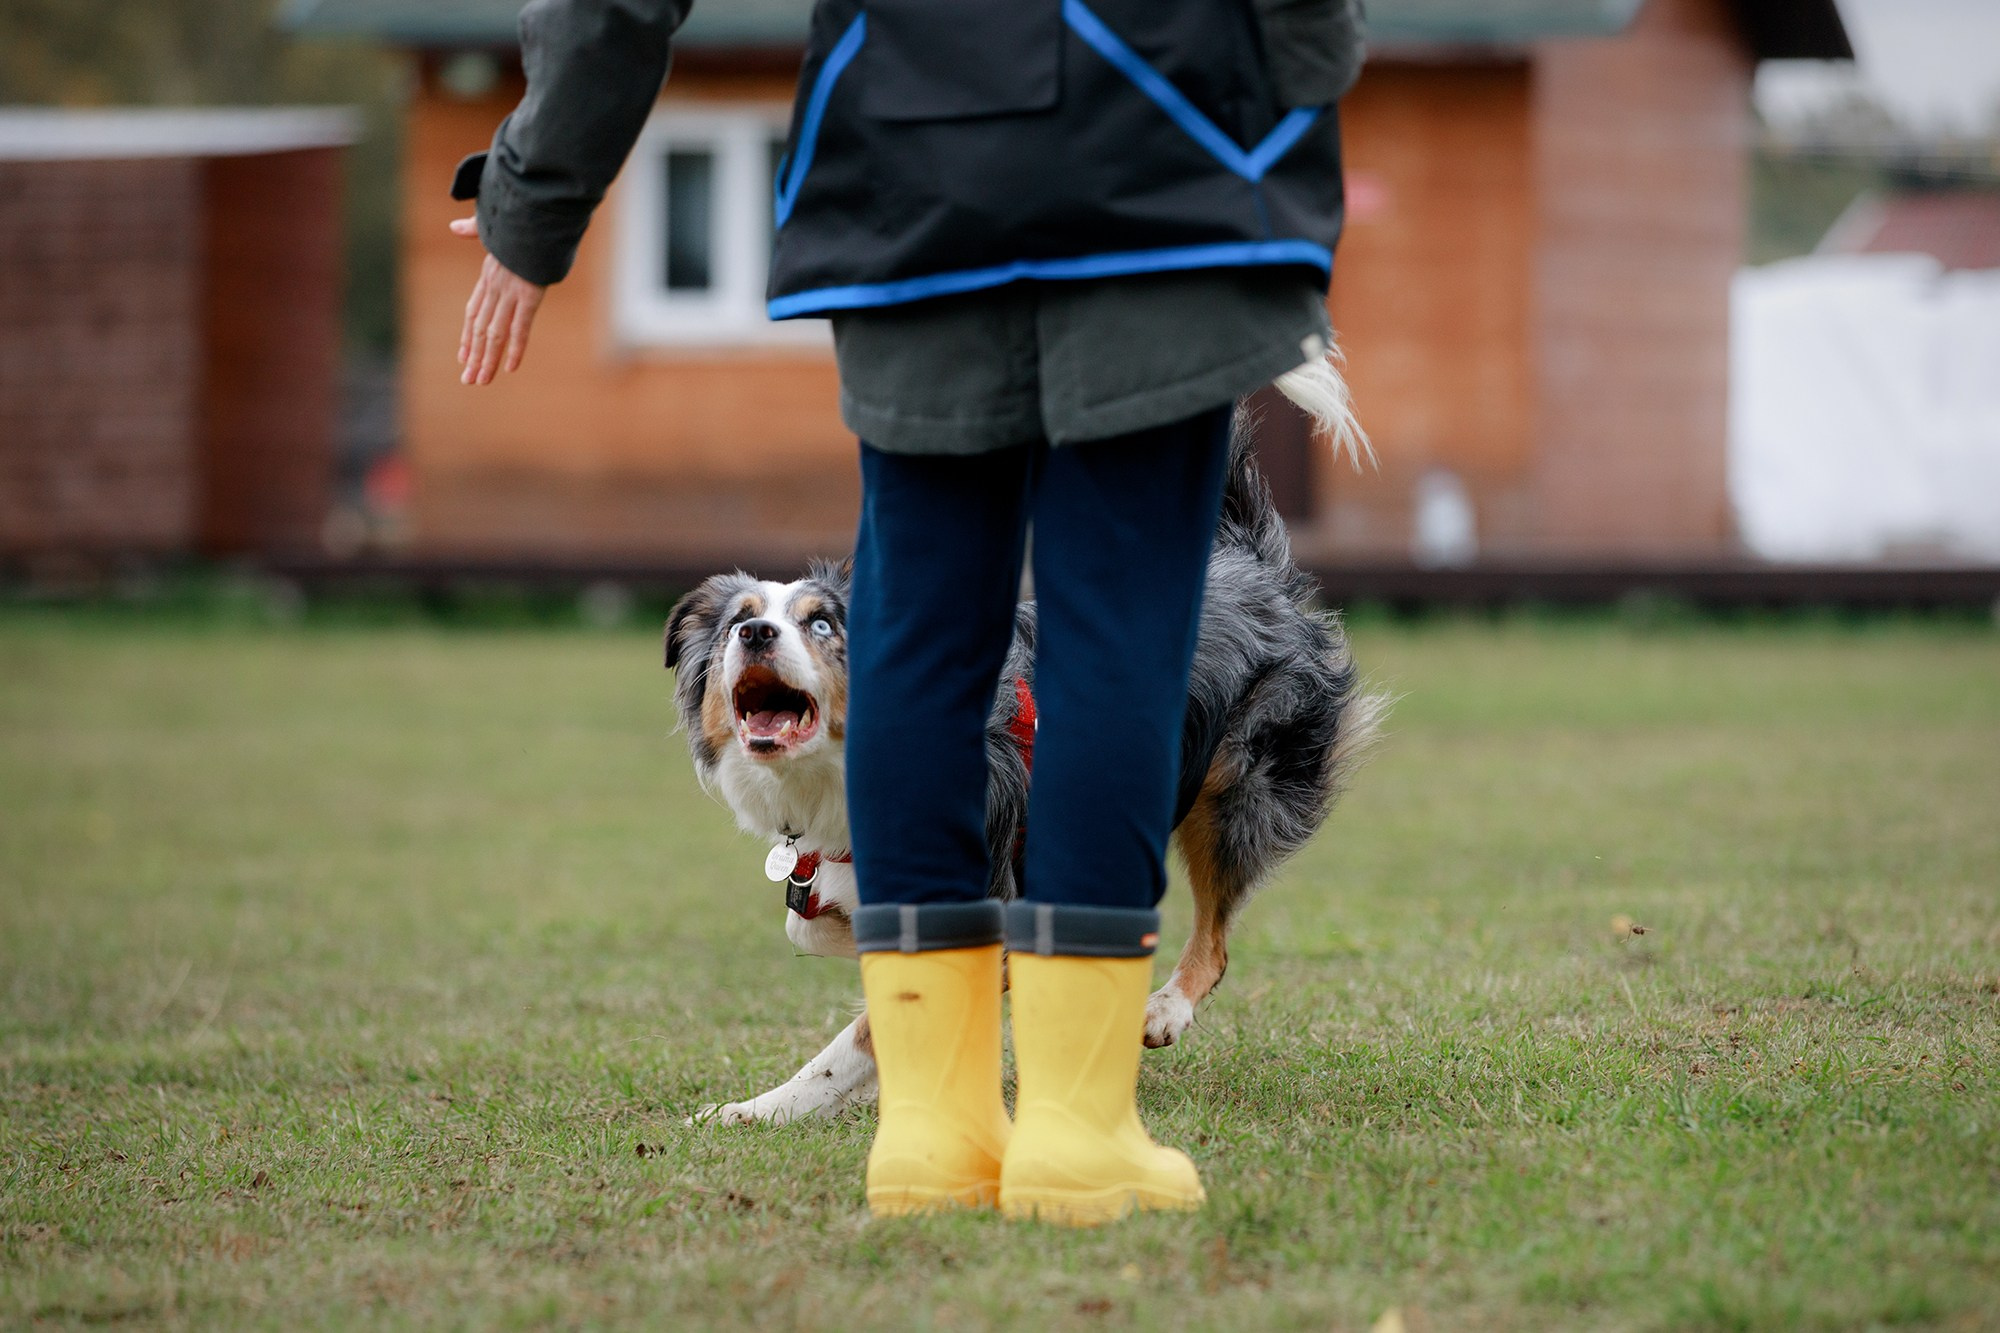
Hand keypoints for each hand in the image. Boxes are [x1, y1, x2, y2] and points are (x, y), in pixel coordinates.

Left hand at [451, 216, 546, 384]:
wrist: (533, 212)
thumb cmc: (519, 218)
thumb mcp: (495, 226)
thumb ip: (475, 229)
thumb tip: (455, 227)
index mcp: (489, 275)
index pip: (474, 312)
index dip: (467, 336)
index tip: (463, 356)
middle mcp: (496, 287)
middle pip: (481, 329)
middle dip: (474, 356)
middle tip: (468, 380)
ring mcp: (511, 293)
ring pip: (495, 333)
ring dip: (488, 359)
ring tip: (480, 381)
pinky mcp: (529, 296)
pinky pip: (520, 328)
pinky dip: (515, 349)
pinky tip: (510, 368)